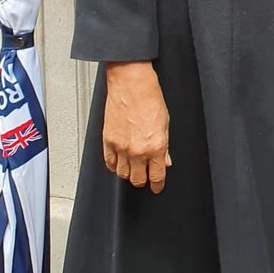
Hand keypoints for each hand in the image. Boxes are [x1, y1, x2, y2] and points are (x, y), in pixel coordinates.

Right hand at [103, 61, 170, 192]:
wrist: (132, 84)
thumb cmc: (151, 98)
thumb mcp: (165, 122)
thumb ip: (165, 145)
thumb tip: (165, 161)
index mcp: (156, 146)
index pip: (156, 176)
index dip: (157, 185)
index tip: (157, 187)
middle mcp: (137, 150)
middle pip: (138, 179)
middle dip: (143, 179)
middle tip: (145, 176)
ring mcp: (120, 147)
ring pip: (122, 174)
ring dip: (128, 174)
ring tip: (133, 168)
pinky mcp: (107, 141)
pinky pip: (109, 163)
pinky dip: (114, 165)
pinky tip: (119, 162)